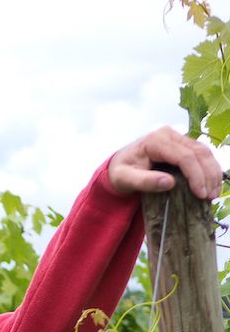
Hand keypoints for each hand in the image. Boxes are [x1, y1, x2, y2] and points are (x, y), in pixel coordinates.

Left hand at [108, 127, 222, 200]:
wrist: (118, 165)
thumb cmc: (120, 172)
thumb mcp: (125, 180)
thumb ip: (144, 181)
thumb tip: (169, 183)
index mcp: (155, 141)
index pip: (184, 157)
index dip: (195, 175)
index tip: (200, 193)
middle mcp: (168, 135)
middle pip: (198, 152)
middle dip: (208, 175)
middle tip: (210, 196)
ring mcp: (177, 137)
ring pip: (204, 152)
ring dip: (212, 172)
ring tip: (213, 193)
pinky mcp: (182, 144)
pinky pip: (201, 154)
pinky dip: (209, 169)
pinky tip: (211, 183)